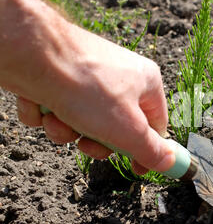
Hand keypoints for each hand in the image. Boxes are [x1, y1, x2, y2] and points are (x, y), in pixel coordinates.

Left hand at [16, 23, 174, 174]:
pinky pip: (59, 108)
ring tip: (57, 119)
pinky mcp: (59, 78)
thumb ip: (151, 150)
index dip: (147, 150)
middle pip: (116, 128)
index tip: (136, 170)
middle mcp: (120, 77)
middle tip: (86, 143)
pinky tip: (41, 103)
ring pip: (83, 121)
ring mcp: (88, 77)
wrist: (33, 53)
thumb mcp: (128, 129)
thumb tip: (169, 162)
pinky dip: (48, 114)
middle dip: (95, 141)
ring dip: (67, 129)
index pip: (156, 126)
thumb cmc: (87, 87)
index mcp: (146, 83)